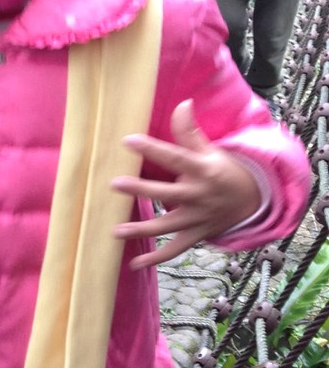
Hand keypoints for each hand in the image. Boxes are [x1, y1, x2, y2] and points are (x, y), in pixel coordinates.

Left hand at [111, 100, 260, 270]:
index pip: (175, 157)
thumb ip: (191, 131)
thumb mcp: (211, 150)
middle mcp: (199, 196)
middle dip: (141, 190)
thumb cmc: (223, 170)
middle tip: (114, 183)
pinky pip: (175, 250)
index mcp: (202, 170)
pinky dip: (156, 260)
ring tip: (115, 231)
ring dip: (141, 230)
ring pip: (167, 226)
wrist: (252, 201)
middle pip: (167, 193)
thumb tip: (182, 103)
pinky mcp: (196, 235)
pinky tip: (134, 265)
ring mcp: (198, 218)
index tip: (127, 140)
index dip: (152, 148)